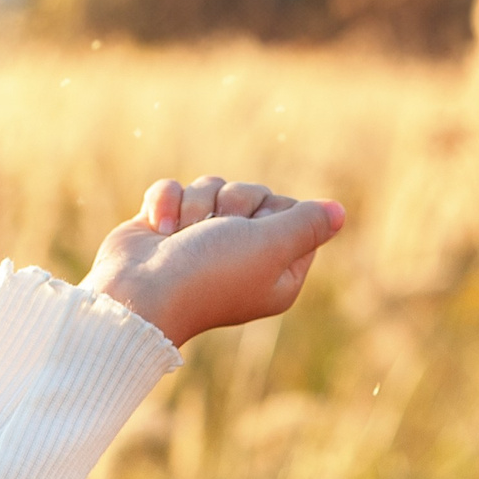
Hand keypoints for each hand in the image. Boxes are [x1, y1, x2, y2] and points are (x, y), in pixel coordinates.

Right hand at [80, 176, 345, 346]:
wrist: (138, 292)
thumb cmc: (209, 273)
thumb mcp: (271, 246)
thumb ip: (307, 225)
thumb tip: (339, 212)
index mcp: (278, 270)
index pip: (294, 213)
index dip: (273, 212)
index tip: (257, 232)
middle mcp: (244, 256)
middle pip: (252, 193)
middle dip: (230, 204)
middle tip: (216, 234)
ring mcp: (203, 241)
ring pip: (212, 186)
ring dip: (195, 205)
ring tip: (181, 237)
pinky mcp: (168, 227)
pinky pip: (176, 188)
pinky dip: (165, 203)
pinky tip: (158, 230)